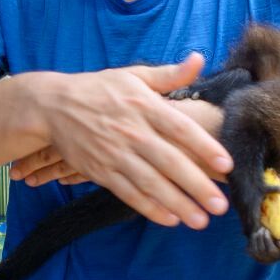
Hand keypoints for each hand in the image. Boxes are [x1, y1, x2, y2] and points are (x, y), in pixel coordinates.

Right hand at [9, 54, 232, 228]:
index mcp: (145, 106)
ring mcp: (115, 154)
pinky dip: (149, 207)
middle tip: (220, 206)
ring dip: (177, 204)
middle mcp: (132, 132)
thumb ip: (170, 74)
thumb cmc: (99, 89)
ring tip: (201, 220)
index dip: (204, 147)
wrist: (53, 105)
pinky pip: (128, 193)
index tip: (226, 164)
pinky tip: (170, 219)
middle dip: (196, 185)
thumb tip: (199, 59)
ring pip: (151, 183)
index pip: (180, 129)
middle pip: (169, 161)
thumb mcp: (134, 75)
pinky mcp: (101, 171)